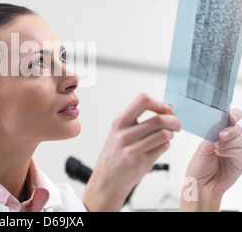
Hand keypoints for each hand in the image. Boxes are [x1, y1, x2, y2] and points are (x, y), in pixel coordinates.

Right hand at [82, 93, 180, 210]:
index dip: (159, 104)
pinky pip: (163, 148)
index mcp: (119, 122)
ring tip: (167, 136)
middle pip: (159, 119)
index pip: (143, 101)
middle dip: (173, 121)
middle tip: (175, 124)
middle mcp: (124, 134)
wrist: (107, 180)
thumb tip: (162, 110)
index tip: (165, 110)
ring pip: (164, 134)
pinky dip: (166, 145)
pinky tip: (160, 147)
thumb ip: (135, 121)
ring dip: (171, 134)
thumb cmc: (115, 156)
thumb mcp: (117, 132)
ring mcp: (133, 149)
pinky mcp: (142, 162)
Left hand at [180, 109, 241, 211]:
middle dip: (231, 131)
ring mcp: (236, 150)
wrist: (201, 184)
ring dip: (230, 143)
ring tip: (217, 149)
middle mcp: (229, 140)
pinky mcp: (241, 161)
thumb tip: (220, 127)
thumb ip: (213, 136)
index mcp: (218, 133)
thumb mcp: (203, 148)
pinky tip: (222, 154)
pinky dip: (233, 151)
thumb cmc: (199, 166)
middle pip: (238, 129)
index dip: (234, 115)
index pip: (231, 119)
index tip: (231, 117)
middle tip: (221, 136)